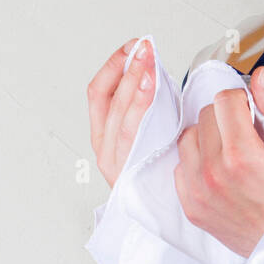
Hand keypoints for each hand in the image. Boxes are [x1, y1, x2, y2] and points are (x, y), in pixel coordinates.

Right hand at [88, 39, 155, 186]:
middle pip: (109, 99)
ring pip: (120, 114)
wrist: (165, 216)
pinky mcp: (126, 172)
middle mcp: (104, 147)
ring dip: (134, 84)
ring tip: (148, 64)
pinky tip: (151, 90)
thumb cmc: (161, 172)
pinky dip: (141, 108)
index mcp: (104, 134)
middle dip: (128, 69)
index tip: (132, 46)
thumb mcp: (151, 131)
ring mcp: (113, 161)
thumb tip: (155, 68)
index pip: (99, 91)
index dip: (114, 65)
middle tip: (145, 48)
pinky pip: (132, 135)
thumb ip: (149, 105)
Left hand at [173, 66, 263, 256]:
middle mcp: (213, 174)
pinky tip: (222, 173)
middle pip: (205, 115)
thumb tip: (260, 76)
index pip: (224, 99)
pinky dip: (198, 163)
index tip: (255, 117)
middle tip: (248, 138)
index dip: (243, 101)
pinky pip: (180, 166)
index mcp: (242, 156)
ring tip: (233, 154)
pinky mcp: (191, 206)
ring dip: (209, 138)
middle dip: (226, 118)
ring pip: (189, 138)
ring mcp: (198, 192)